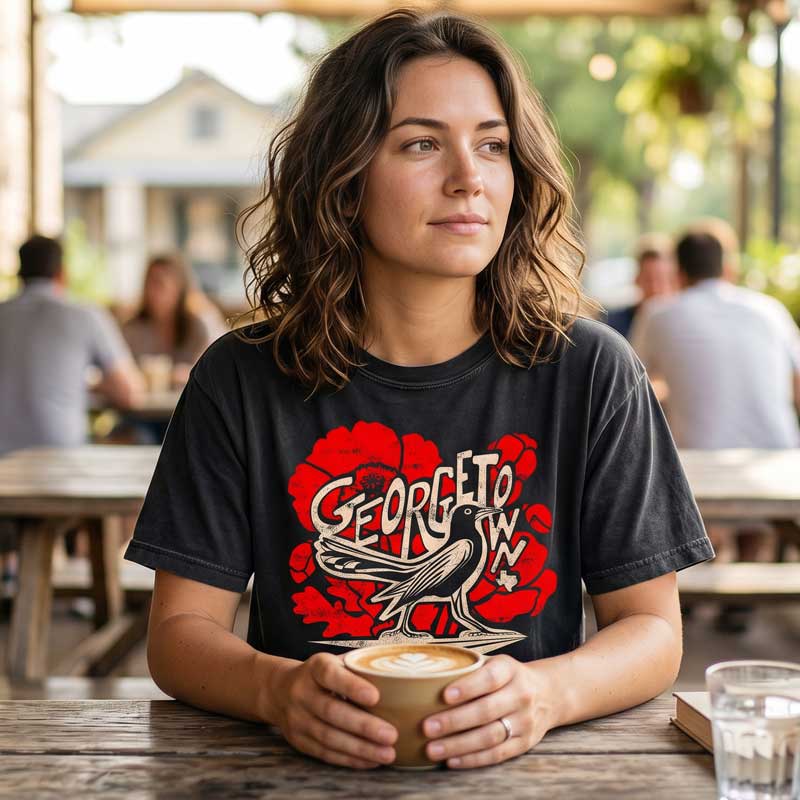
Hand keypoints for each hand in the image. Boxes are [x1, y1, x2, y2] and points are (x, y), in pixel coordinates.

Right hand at [271, 652, 397, 769]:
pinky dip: (350, 759)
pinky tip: (371, 760)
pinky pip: (326, 753)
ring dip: (360, 748)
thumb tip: (400, 669)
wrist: (279, 690)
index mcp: (315, 668)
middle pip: (332, 712)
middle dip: (363, 726)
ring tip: (387, 753)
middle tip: (391, 734)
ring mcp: (298, 719)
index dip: (352, 686)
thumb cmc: (321, 675)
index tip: (375, 696)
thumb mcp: (334, 660)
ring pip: (329, 737)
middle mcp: (302, 692)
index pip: (331, 675)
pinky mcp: (299, 741)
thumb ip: (360, 665)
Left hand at [422, 654, 556, 768]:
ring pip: (489, 736)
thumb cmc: (507, 677)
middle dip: (454, 721)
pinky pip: (497, 754)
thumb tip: (424, 668)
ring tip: (432, 749)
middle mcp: (520, 695)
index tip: (444, 695)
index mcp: (509, 670)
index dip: (468, 687)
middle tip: (427, 727)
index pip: (489, 678)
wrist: (548, 693)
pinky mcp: (524, 743)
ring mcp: (524, 721)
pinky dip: (473, 759)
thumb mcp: (494, 662)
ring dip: (458, 745)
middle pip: (486, 711)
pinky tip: (452, 760)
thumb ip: (467, 666)